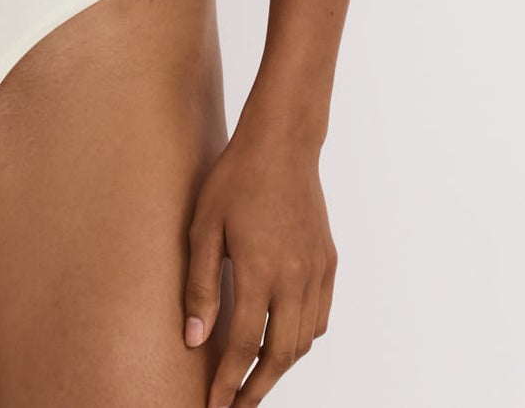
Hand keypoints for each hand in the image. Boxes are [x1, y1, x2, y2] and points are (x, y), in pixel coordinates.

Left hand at [183, 124, 337, 407]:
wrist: (282, 143)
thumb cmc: (236, 179)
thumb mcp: (204, 228)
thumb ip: (200, 286)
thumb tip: (195, 339)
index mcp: (261, 270)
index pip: (245, 344)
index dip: (228, 381)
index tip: (214, 406)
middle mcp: (295, 277)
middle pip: (279, 354)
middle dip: (256, 388)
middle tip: (235, 406)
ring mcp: (317, 271)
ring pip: (303, 341)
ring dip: (279, 366)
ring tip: (254, 378)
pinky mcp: (329, 263)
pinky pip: (319, 318)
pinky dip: (302, 339)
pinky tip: (283, 341)